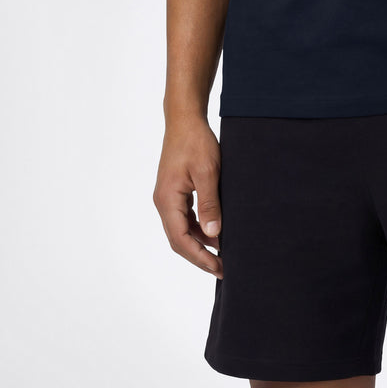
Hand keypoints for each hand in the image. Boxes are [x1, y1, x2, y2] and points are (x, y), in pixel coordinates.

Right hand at [153, 116, 222, 277]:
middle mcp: (163, 202)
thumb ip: (210, 203)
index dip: (199, 257)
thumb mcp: (207, 171)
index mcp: (167, 199)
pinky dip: (198, 229)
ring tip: (222, 255)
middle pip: (178, 239)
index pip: (180, 239)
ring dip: (199, 244)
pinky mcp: (175, 192)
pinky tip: (215, 233)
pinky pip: (184, 218)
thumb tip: (214, 235)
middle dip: (199, 256)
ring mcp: (168, 197)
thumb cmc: (196, 141)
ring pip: (181, 230)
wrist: (185, 119)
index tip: (218, 268)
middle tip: (223, 269)